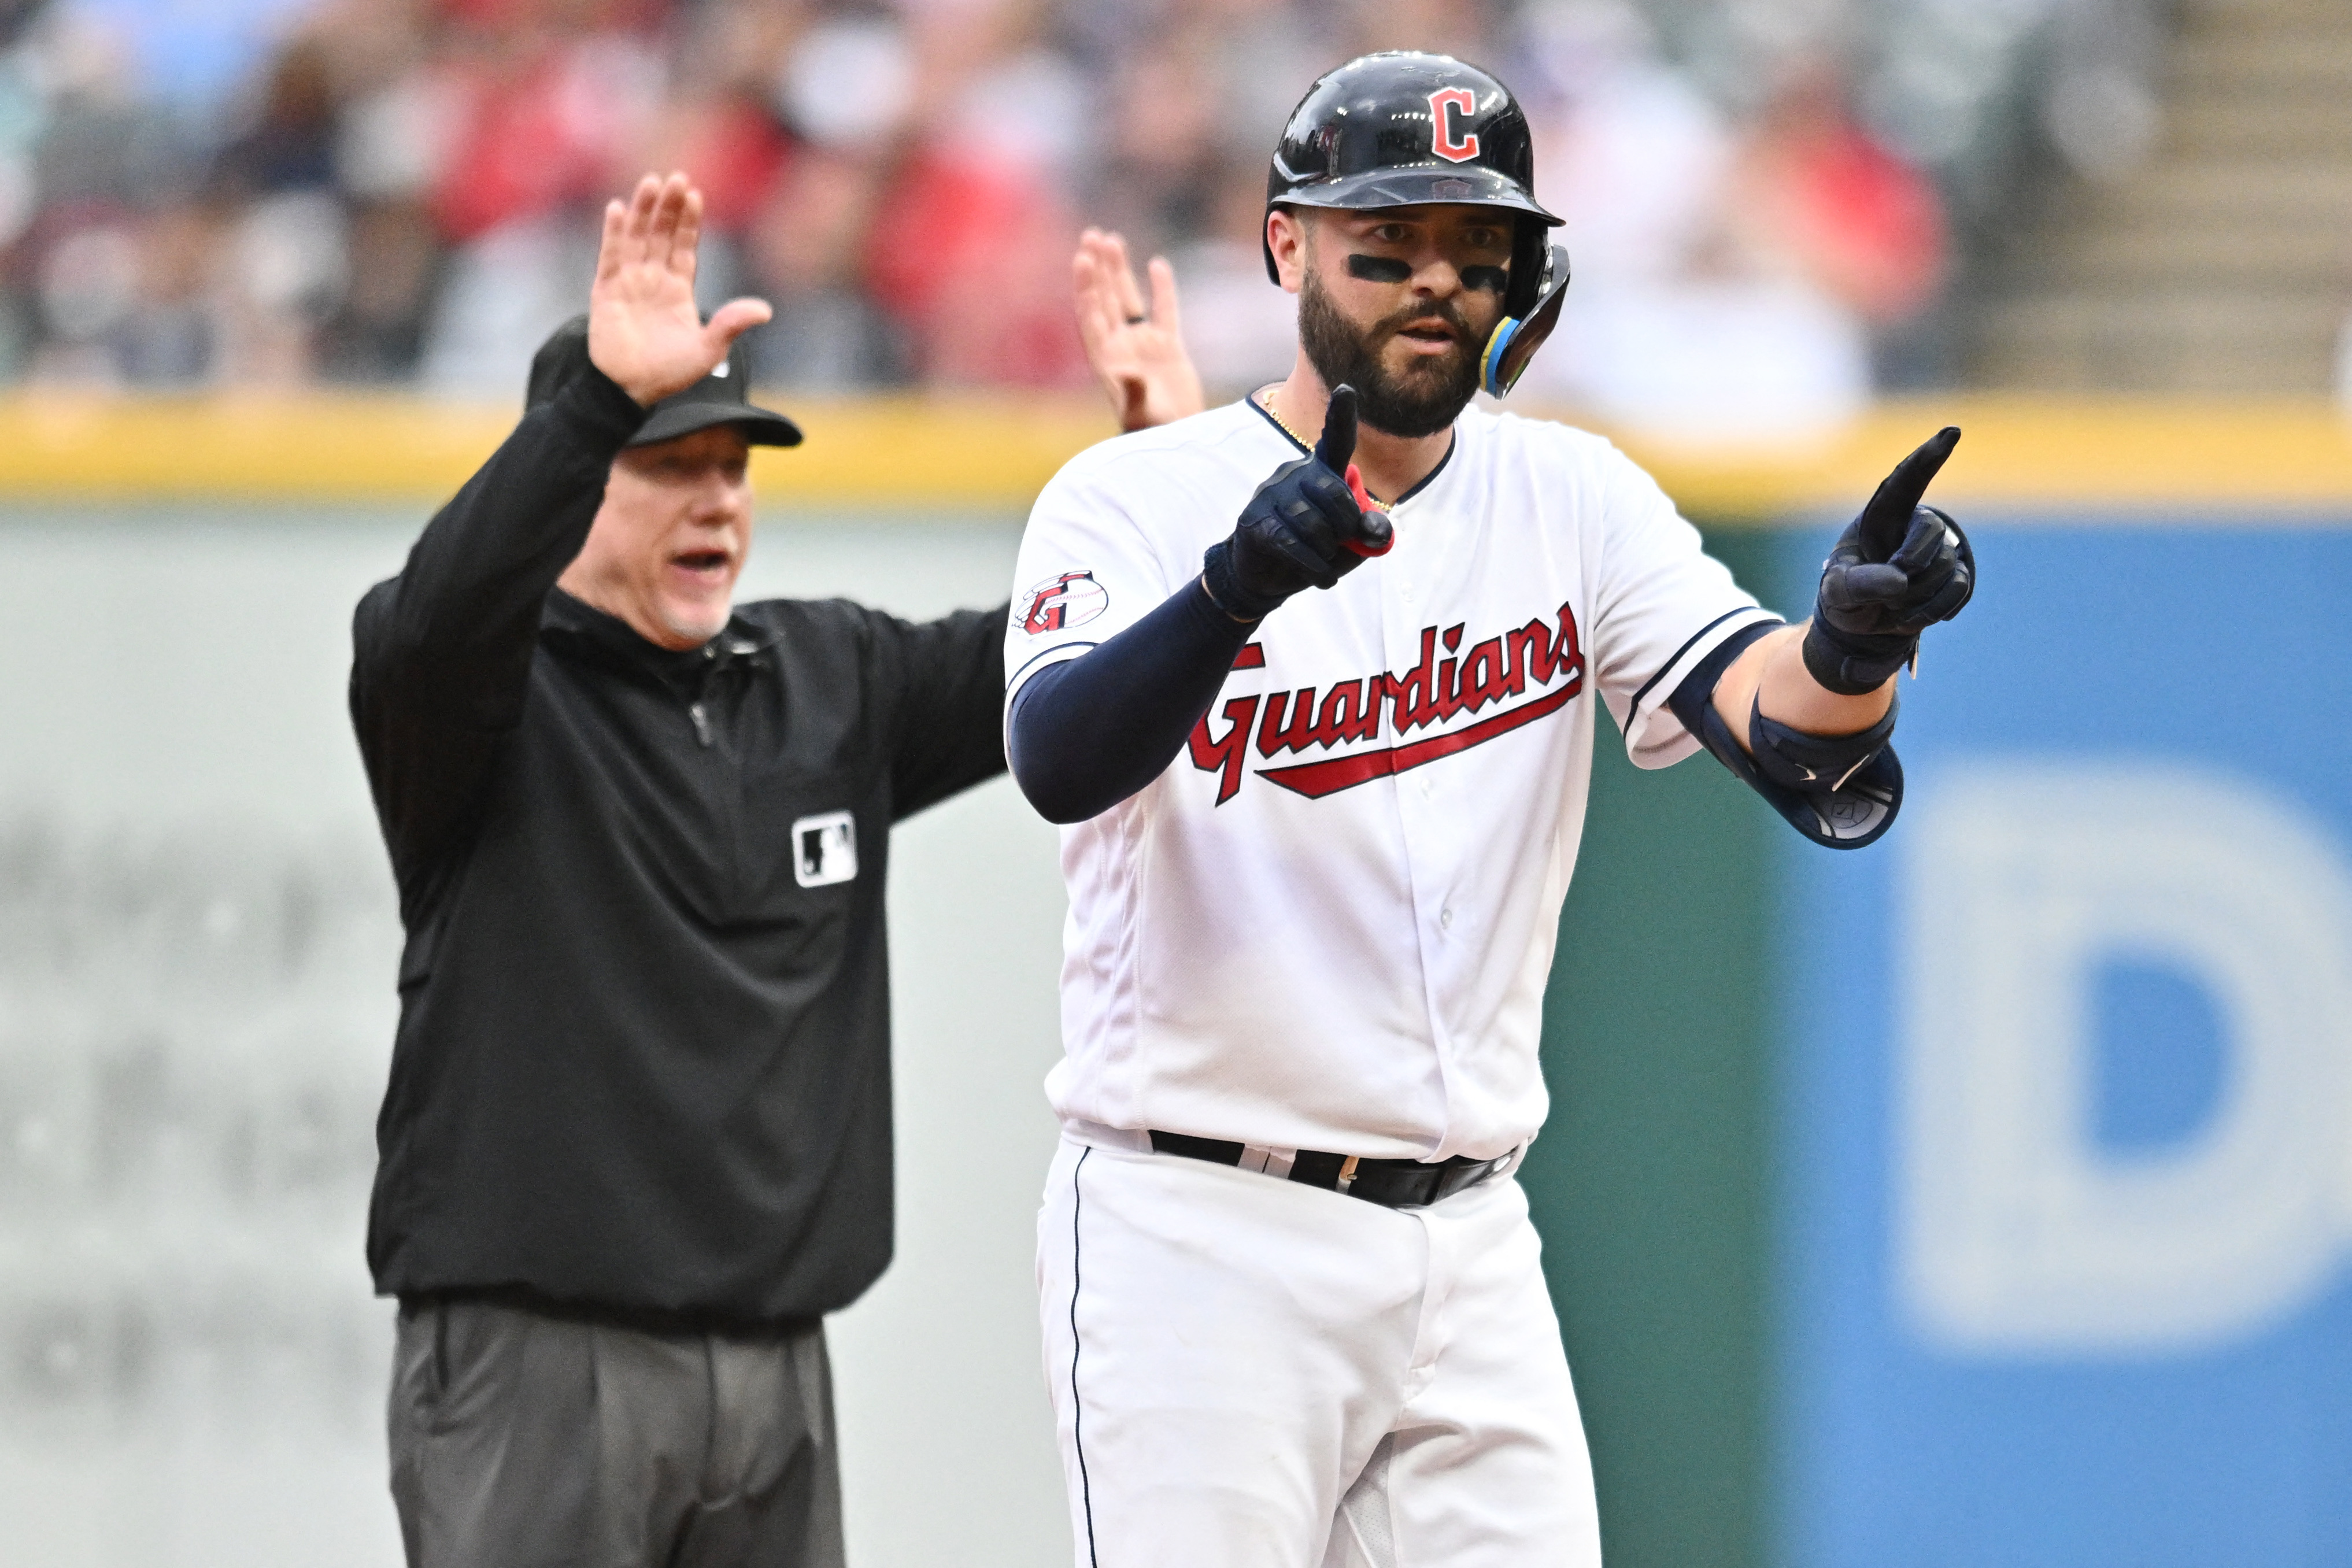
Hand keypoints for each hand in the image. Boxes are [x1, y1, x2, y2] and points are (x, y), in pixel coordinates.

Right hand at [590, 172, 773, 406]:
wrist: (630, 391)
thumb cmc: (669, 374)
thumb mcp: (707, 349)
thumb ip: (731, 325)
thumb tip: (765, 310)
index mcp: (679, 289)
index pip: (685, 246)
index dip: (690, 222)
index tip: (696, 194)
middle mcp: (654, 279)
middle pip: (661, 234)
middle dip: (669, 207)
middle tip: (677, 178)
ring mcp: (629, 282)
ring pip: (637, 238)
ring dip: (643, 211)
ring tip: (651, 182)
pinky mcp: (606, 290)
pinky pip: (610, 256)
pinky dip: (613, 233)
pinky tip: (616, 208)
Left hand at [1073, 228, 1204, 432]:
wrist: (1179, 438)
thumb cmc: (1153, 431)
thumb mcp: (1140, 412)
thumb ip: (1131, 389)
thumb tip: (1124, 369)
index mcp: (1106, 358)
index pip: (1091, 315)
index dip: (1085, 287)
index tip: (1082, 259)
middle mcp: (1121, 346)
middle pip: (1105, 299)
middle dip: (1098, 269)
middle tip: (1092, 236)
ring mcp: (1144, 344)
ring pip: (1128, 299)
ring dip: (1119, 271)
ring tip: (1112, 240)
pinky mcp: (1168, 347)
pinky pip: (1164, 311)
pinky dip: (1162, 289)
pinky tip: (1157, 265)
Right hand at [1202, 385, 1392, 620]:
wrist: (1265, 574)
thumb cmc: (1314, 549)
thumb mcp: (1351, 543)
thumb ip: (1369, 532)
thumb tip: (1373, 531)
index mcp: (1321, 470)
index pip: (1336, 439)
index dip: (1341, 415)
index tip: (1345, 389)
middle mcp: (1294, 473)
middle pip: (1332, 490)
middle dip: (1347, 524)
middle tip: (1345, 542)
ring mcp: (1271, 495)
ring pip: (1312, 523)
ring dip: (1327, 551)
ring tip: (1325, 560)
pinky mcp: (1255, 522)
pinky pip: (1293, 544)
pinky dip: (1314, 566)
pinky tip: (1321, 579)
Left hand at [1803, 426, 1974, 693]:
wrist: (1864, 626)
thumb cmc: (1845, 599)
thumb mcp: (1837, 593)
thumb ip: (1859, 583)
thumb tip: (1900, 579)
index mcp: (1880, 517)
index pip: (1904, 482)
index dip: (1927, 457)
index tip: (1952, 431)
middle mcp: (1913, 525)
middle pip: (1929, 531)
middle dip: (1911, 563)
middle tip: (1889, 588)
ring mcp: (1939, 549)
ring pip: (1945, 566)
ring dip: (1915, 597)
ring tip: (1892, 604)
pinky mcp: (1957, 574)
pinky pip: (1959, 589)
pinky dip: (1932, 610)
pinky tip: (1912, 612)